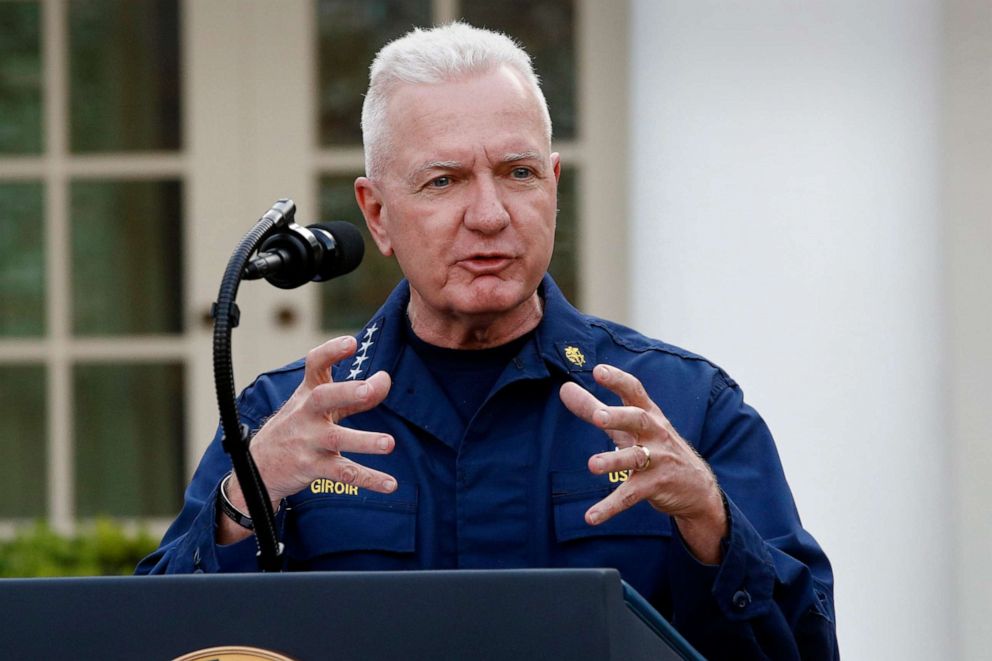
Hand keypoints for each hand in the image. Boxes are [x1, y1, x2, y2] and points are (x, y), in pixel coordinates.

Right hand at [219, 335, 395, 542]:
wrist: (257, 468)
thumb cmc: (296, 428)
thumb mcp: (318, 408)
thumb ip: (353, 395)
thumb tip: (384, 381)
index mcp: (307, 394)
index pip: (315, 365)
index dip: (332, 351)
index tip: (352, 341)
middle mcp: (306, 414)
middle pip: (323, 398)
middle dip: (346, 392)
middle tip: (370, 389)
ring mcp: (308, 442)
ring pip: (336, 439)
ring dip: (364, 441)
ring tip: (390, 443)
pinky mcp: (312, 467)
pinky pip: (343, 473)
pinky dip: (368, 479)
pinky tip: (390, 484)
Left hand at [559, 364, 727, 563]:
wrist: (697, 486)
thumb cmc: (655, 447)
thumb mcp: (629, 428)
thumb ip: (595, 408)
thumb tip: (564, 389)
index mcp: (648, 414)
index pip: (635, 392)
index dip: (618, 380)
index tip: (598, 370)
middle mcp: (655, 433)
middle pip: (638, 420)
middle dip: (619, 416)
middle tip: (599, 416)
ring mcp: (657, 460)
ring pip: (635, 458)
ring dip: (614, 460)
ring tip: (592, 465)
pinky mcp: (656, 486)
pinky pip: (630, 495)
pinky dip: (610, 507)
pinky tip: (591, 517)